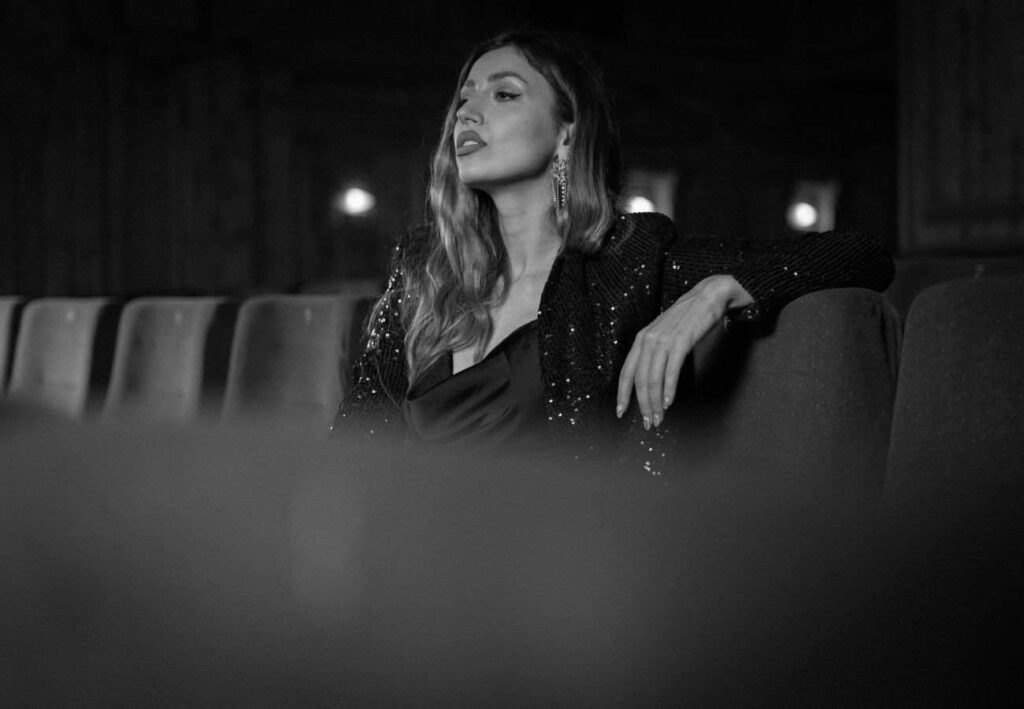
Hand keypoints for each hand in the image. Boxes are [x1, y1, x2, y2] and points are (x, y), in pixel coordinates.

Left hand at [615, 275, 752, 427]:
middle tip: (648, 422)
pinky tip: (670, 402)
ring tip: (659, 418)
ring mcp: (664, 340)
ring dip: (656, 403)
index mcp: (641, 339)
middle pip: (640, 380)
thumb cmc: (687, 319)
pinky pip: (671, 371)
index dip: (623, 395)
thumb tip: (650, 380)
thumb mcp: (664, 335)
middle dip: (643, 405)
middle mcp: (648, 340)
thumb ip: (654, 353)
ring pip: (654, 379)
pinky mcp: (681, 341)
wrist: (708, 296)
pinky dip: (669, 390)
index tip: (621, 412)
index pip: (626, 372)